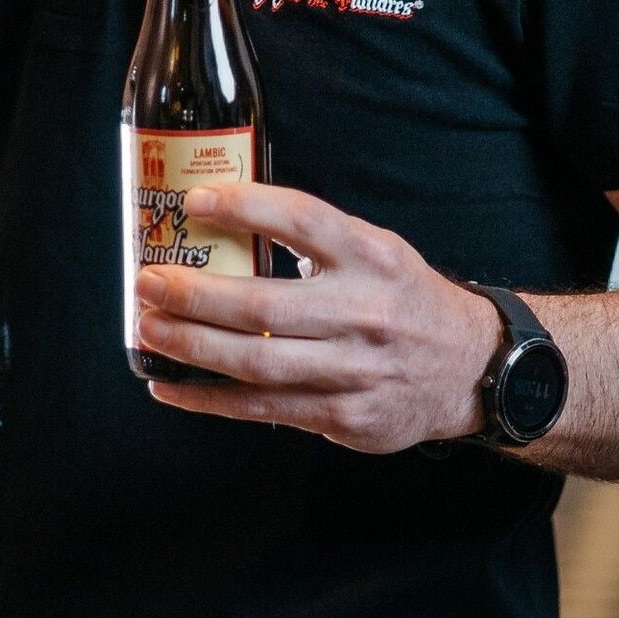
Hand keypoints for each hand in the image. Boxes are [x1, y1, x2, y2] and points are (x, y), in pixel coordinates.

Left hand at [133, 182, 504, 454]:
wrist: (471, 369)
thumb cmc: (402, 299)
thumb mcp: (375, 250)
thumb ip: (313, 237)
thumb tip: (218, 219)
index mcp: (372, 256)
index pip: (302, 219)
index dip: (244, 206)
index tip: (194, 201)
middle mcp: (366, 312)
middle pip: (264, 305)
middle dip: (194, 294)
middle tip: (147, 281)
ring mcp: (356, 370)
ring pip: (256, 363)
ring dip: (191, 347)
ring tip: (147, 328)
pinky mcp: (344, 416)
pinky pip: (263, 410)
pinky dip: (208, 400)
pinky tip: (169, 387)